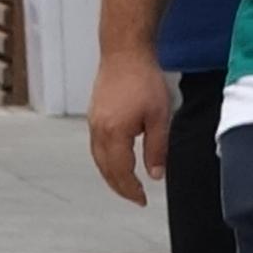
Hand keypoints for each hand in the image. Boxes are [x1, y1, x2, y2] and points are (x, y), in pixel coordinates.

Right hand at [87, 51, 171, 205]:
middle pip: (105, 169)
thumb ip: (157, 149)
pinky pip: (96, 146)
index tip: (142, 200)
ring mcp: (93, 122)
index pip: (121, 172)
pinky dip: (105, 160)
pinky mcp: (93, 114)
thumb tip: (155, 175)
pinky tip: (116, 161)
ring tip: (125, 185)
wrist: (124, 52)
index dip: (131, 189)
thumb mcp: (159, 117)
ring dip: (111, 175)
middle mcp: (99, 130)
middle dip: (119, 187)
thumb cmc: (143, 80)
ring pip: (98, 159)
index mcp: (115, 133)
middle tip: (135, 198)